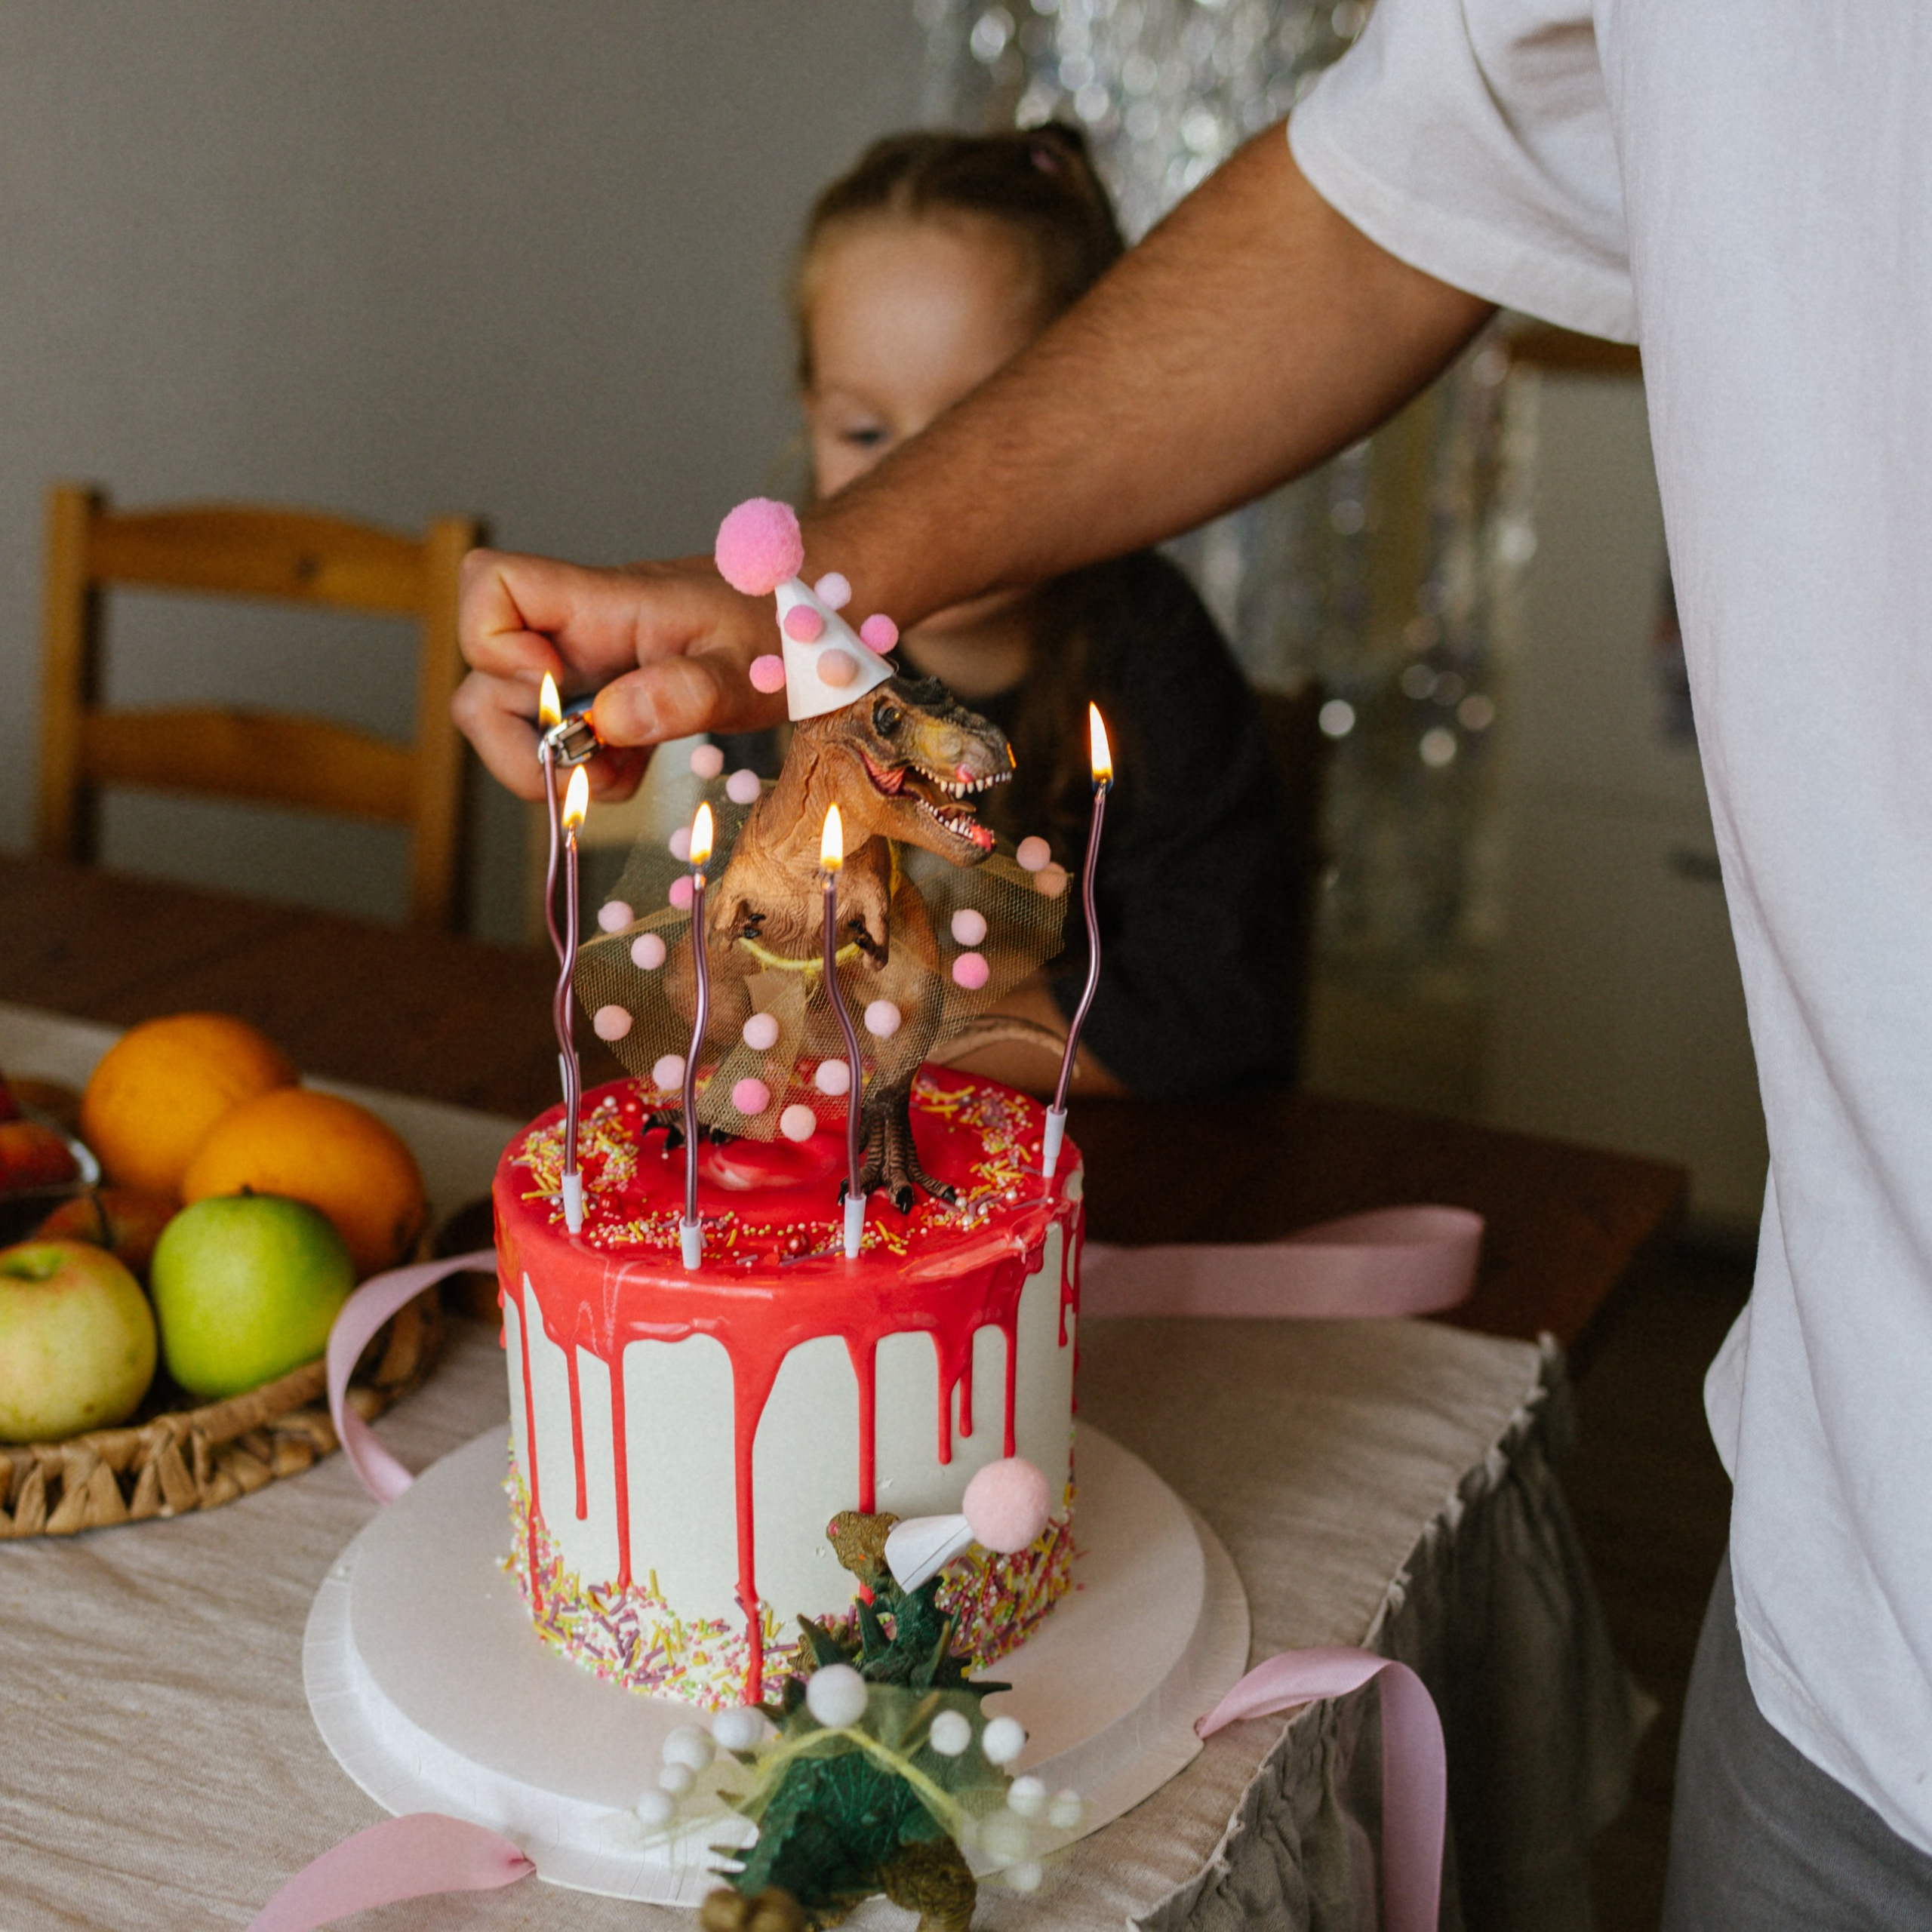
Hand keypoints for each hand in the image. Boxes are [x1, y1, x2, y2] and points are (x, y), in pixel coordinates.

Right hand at [450, 549, 784, 801]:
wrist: (809, 616)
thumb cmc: (782, 623)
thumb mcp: (748, 663)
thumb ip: (686, 692)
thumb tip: (609, 721)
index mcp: (602, 603)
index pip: (492, 585)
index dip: (496, 646)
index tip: (556, 689)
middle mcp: (577, 633)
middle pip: (482, 677)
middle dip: (518, 743)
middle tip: (591, 767)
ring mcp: (586, 667)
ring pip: (514, 719)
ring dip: (557, 765)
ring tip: (622, 771)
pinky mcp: (605, 697)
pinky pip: (563, 740)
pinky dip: (589, 768)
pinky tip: (635, 765)